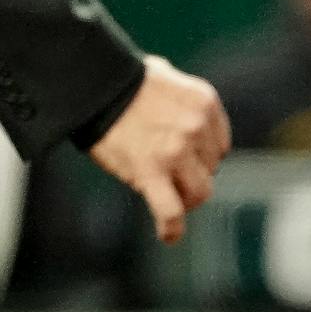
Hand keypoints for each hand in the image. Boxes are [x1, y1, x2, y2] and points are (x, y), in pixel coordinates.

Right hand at [87, 56, 230, 244]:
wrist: (89, 80)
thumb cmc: (120, 78)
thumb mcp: (165, 76)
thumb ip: (181, 99)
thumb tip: (186, 112)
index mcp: (204, 104)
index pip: (219, 145)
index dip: (203, 156)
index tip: (186, 158)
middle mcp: (196, 127)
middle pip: (211, 170)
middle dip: (194, 176)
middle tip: (172, 177)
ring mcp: (175, 150)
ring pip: (198, 193)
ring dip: (185, 199)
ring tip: (170, 200)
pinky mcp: (151, 170)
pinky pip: (171, 210)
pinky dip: (171, 228)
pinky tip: (168, 236)